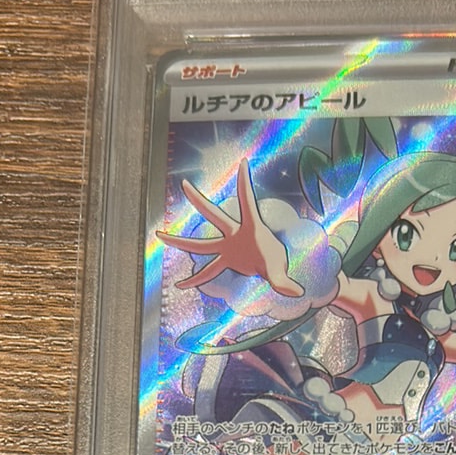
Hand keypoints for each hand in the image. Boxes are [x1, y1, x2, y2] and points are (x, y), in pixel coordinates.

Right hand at [156, 159, 303, 296]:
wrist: (274, 266)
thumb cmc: (276, 259)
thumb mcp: (278, 270)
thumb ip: (283, 281)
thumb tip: (296, 293)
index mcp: (250, 229)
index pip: (248, 202)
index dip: (245, 183)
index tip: (244, 162)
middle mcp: (234, 234)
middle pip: (213, 215)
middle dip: (199, 201)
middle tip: (184, 184)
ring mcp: (227, 247)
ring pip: (201, 244)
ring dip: (180, 241)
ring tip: (159, 234)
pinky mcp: (226, 260)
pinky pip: (207, 271)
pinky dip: (195, 280)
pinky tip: (180, 285)